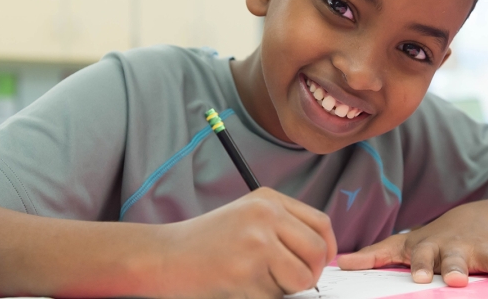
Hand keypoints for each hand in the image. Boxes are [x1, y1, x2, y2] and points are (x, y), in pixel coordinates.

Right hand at [153, 187, 336, 297]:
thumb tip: (323, 256)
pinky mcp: (246, 270)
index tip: (316, 265)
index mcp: (268, 199)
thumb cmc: (203, 243)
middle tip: (290, 282)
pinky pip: (275, 296)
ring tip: (259, 282)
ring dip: (285, 289)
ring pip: (301, 278)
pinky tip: (239, 286)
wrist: (162, 256)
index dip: (326, 250)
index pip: (321, 224)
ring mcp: (257, 241)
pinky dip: (262, 298)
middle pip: (318, 252)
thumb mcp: (246, 218)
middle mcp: (266, 214)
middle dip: (310, 275)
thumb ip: (282, 227)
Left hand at [337, 205, 487, 286]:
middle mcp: (458, 247)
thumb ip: (376, 255)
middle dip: (458, 268)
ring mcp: (485, 248)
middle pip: (457, 258)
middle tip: (458, 280)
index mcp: (430, 247)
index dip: (421, 268)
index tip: (420, 281)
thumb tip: (343, 265)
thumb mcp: (403, 244)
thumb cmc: (432, 240)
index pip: (422, 258)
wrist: (472, 218)